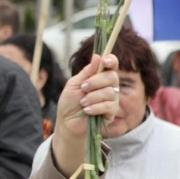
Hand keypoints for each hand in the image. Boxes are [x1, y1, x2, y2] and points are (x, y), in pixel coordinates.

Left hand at [50, 54, 119, 176]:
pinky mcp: (111, 113)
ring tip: (82, 103)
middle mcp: (108, 86)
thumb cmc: (69, 103)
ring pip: (110, 92)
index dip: (111, 60)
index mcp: (99, 77)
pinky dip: (96, 107)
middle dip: (96, 81)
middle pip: (112, 77)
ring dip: (93, 97)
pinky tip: (87, 110)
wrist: (67, 122)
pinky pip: (109, 106)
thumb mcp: (74, 84)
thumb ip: (87, 72)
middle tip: (83, 88)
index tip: (105, 60)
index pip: (111, 65)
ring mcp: (112, 99)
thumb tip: (97, 56)